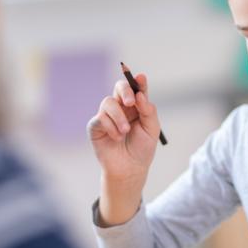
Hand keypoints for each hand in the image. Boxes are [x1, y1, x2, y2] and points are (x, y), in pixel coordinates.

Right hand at [87, 73, 160, 224]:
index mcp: (136, 106)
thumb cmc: (141, 149)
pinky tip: (117, 137)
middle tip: (131, 103)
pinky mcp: (96, 126)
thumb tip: (140, 95)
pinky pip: (100, 118)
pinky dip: (111, 127)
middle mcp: (121, 107)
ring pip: (108, 102)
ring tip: (125, 131)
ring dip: (119, 117)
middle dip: (125, 91)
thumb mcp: (151, 129)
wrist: (130, 169)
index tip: (141, 78)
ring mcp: (107, 115)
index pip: (136, 89)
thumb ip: (148, 111)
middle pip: (119, 87)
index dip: (138, 82)